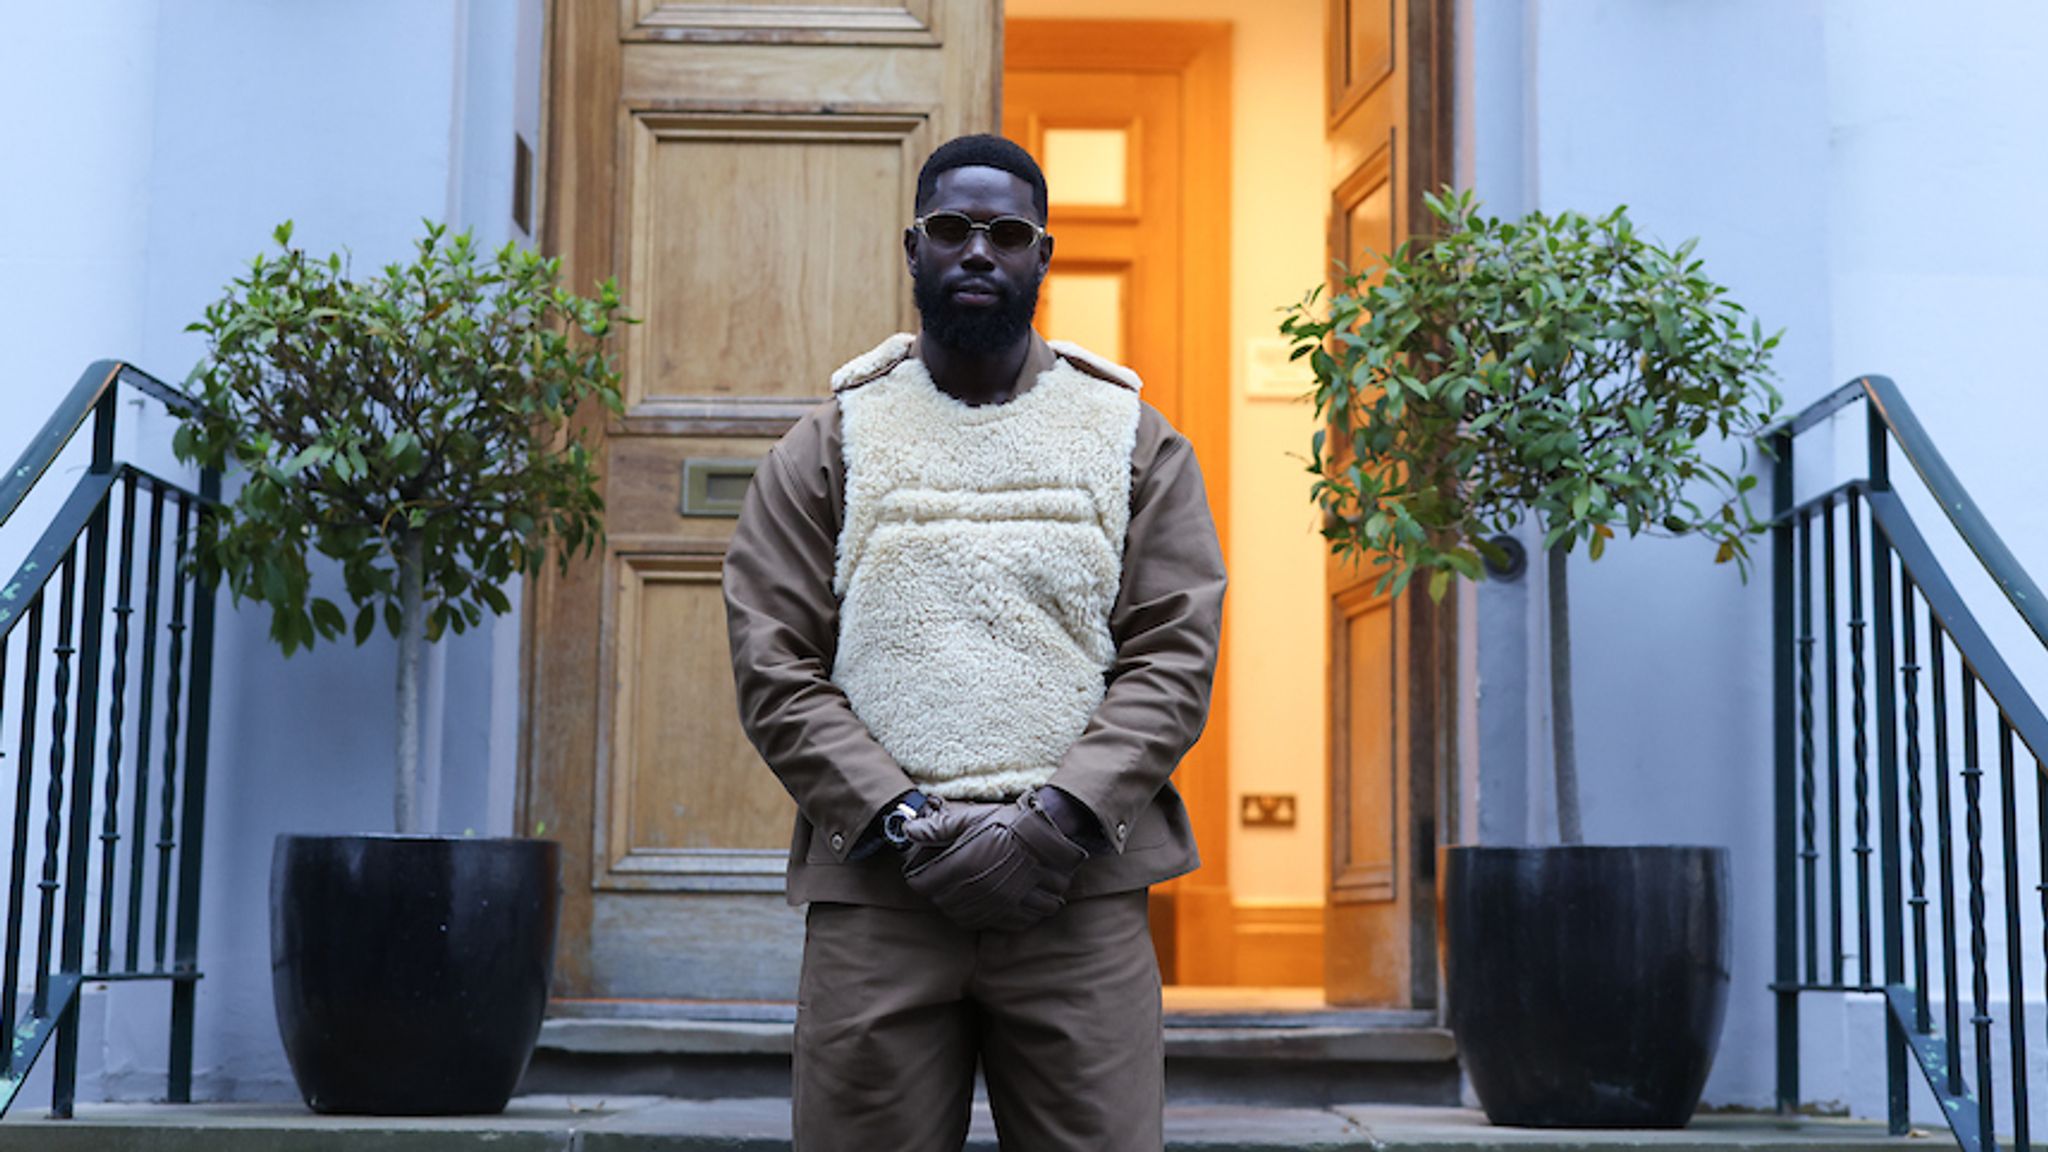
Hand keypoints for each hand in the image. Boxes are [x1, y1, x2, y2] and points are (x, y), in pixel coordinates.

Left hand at [901, 793, 1088, 931]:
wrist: (1050, 831)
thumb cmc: (1009, 822)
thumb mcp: (971, 817)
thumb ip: (938, 827)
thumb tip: (908, 830)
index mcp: (963, 867)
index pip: (925, 884)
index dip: (919, 878)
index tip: (920, 873)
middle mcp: (979, 890)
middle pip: (943, 904)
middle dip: (938, 894)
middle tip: (940, 883)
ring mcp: (999, 904)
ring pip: (967, 917)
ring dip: (959, 908)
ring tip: (961, 895)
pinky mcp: (1018, 911)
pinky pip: (994, 924)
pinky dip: (985, 918)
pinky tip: (984, 905)